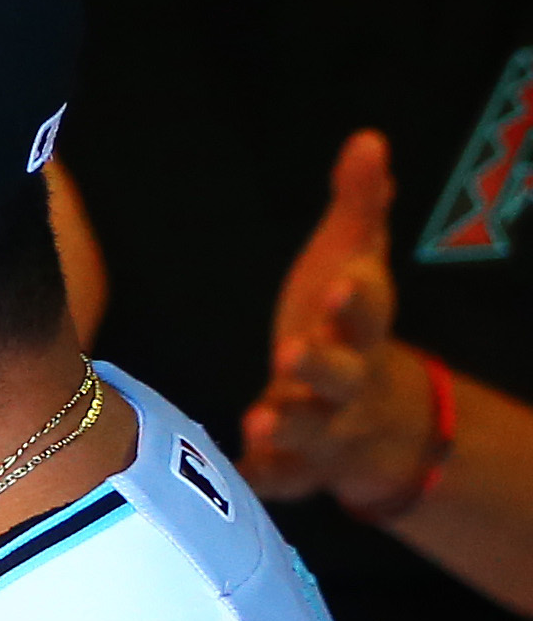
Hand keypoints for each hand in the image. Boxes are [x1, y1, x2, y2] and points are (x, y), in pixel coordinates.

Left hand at [242, 130, 442, 508]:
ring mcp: (325, 429)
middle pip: (341, 376)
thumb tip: (367, 140)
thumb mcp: (354, 266)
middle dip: (322, 365)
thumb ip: (360, 207)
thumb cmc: (347, 327)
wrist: (379, 423)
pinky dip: (265, 478)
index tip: (342, 280)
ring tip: (259, 416)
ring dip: (288, 425)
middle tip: (293, 349)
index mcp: (358, 332)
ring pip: (310, 433)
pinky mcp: (296, 467)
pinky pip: (281, 480)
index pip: (366, 312)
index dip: (356, 299)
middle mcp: (347, 383)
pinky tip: (240, 473)